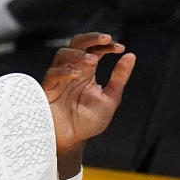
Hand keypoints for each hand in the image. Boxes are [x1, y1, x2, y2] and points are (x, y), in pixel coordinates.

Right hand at [41, 32, 135, 170]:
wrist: (73, 140)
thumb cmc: (88, 121)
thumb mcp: (110, 98)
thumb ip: (119, 78)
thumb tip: (130, 56)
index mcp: (87, 71)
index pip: (95, 49)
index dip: (106, 45)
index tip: (120, 48)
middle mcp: (72, 70)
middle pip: (77, 44)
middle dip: (91, 38)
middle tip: (106, 38)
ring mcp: (59, 78)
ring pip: (63, 54)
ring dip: (78, 54)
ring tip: (93, 60)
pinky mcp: (49, 89)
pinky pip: (53, 74)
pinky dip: (64, 71)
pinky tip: (77, 74)